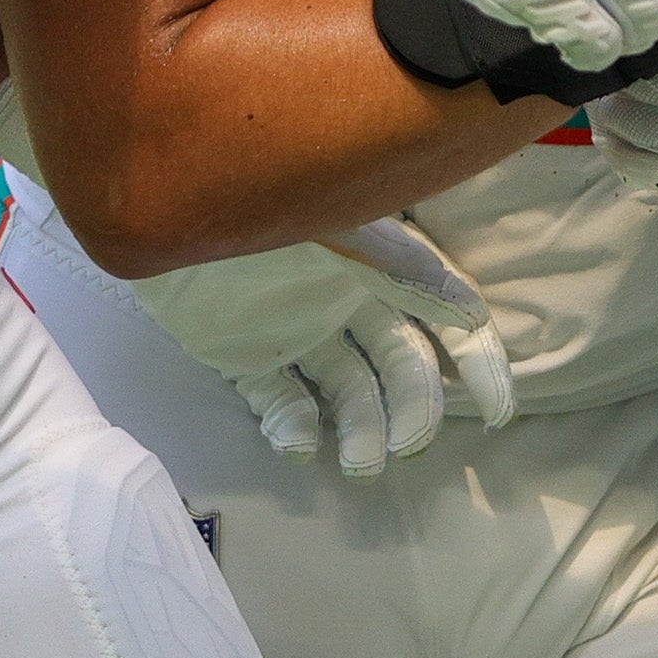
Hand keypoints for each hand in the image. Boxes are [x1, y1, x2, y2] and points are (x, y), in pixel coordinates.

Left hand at [227, 216, 518, 476]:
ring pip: (346, 393)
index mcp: (378, 263)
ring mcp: (293, 330)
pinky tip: (298, 442)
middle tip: (406, 447)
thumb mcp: (340, 221)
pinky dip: (293, 428)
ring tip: (359, 463)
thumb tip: (470, 312)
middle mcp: (344, 300)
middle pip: (399, 367)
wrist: (160, 195)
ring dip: (362, 430)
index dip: (479, 363)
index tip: (497, 413)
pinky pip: (278, 401)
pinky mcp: (242, 356)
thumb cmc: (258, 193)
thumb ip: (402, 265)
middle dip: (413, 410)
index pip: (447, 316)